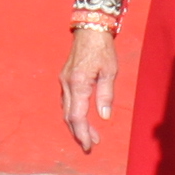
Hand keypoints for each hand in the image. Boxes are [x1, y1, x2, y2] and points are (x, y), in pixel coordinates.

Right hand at [59, 21, 123, 154]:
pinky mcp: (65, 78)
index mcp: (78, 84)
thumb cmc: (103, 49)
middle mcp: (67, 84)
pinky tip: (83, 117)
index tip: (89, 146)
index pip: (77, 116)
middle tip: (91, 145)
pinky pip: (67, 101)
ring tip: (91, 135)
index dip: (82, 133)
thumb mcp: (109, 71)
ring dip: (77, 124)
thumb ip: (106, 94)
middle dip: (79, 133)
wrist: (90, 29)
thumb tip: (104, 116)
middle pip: (70, 116)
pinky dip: (74, 113)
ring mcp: (64, 81)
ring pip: (67, 110)